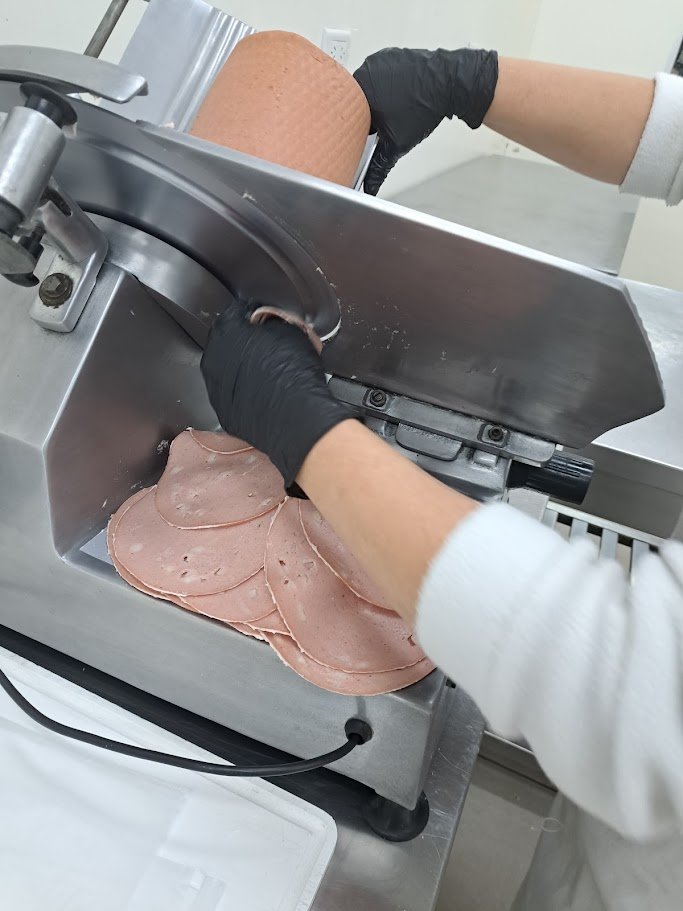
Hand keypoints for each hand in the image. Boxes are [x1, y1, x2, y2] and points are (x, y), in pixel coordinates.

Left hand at [201, 302, 352, 488]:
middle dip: (244, 341)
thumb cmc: (293, 372)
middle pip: (226, 341)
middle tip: (267, 345)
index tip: (265, 318)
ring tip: (267, 371)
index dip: (254, 313)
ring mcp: (215, 389)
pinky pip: (232, 395)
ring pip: (226, 370)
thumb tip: (269, 324)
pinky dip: (243, 391)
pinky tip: (263, 392)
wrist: (296, 418)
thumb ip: (272, 321)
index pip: (236, 312)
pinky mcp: (224, 413)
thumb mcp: (290, 330)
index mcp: (226, 332)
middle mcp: (213, 359)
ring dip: (242, 367)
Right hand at [353, 47, 497, 194]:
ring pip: (369, 89)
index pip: (345, 117)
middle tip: (380, 129)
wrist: (452, 83)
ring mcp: (380, 60)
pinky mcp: (393, 55)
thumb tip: (369, 184)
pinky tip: (400, 100)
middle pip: (356, 103)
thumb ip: (378, 167)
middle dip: (367, 118)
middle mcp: (366, 69)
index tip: (363, 139)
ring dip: (377, 103)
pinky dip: (387, 89)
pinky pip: (382, 77)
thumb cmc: (426, 105)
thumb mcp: (396, 144)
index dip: (353, 132)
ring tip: (393, 113)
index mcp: (359, 89)